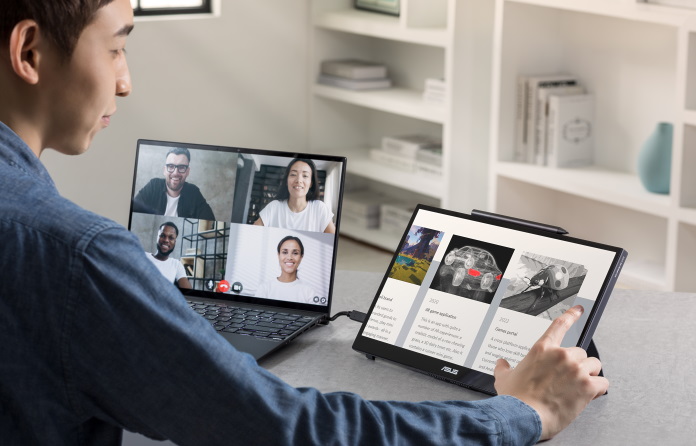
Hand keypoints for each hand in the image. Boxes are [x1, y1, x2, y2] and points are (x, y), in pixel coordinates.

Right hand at [493, 305, 608, 440]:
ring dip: (589, 375)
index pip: (560, 325)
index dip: (571, 315)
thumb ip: (503, 368)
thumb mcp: (503, 379)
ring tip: (580, 386)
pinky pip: (602, 383)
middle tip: (569, 377)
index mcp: (542, 349)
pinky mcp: (587, 386)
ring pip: (594, 365)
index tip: (578, 310)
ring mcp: (575, 370)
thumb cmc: (515, 399)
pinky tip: (589, 395)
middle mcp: (561, 356)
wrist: (523, 417)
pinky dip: (598, 389)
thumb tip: (500, 364)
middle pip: (580, 352)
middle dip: (577, 364)